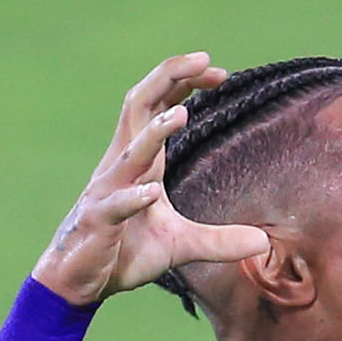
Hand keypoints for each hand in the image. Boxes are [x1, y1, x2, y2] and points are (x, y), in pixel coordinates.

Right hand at [32, 52, 271, 304]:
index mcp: (140, 161)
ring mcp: (107, 192)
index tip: (219, 71)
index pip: (157, 106)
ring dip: (152, 133)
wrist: (79, 282)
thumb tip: (262, 242)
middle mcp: (121, 166)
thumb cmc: (125, 252)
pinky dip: (133, 197)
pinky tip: (151, 191)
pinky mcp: (97, 223)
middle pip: (139, 107)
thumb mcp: (180, 245)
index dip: (184, 83)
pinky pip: (114, 205)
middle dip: (168, 79)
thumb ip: (219, 240)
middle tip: (203, 59)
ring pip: (128, 153)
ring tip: (179, 114)